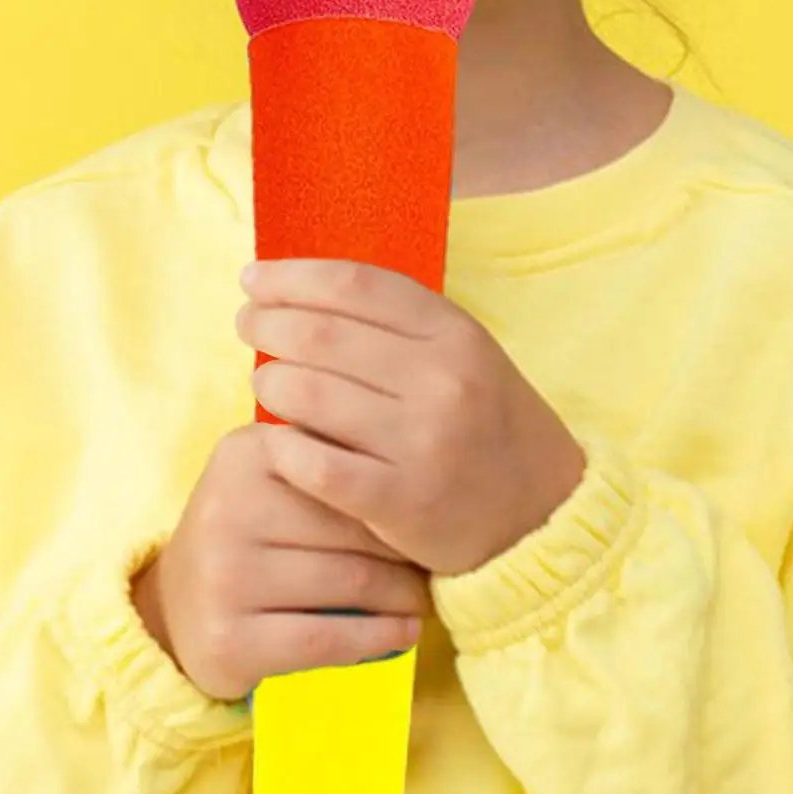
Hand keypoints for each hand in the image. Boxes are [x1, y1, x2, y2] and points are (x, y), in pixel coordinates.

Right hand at [133, 424, 431, 704]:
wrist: (175, 609)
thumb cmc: (251, 537)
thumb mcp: (275, 479)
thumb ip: (331, 462)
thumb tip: (427, 474)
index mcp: (246, 455)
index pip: (348, 472)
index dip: (397, 500)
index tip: (428, 515)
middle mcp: (228, 509)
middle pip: (355, 531)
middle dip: (407, 552)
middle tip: (434, 564)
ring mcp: (224, 577)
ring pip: (351, 585)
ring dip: (404, 597)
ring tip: (422, 599)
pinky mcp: (229, 638)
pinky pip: (329, 638)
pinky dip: (379, 637)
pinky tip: (404, 633)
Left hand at [237, 259, 586, 577]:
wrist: (544, 516)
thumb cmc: (486, 428)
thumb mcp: (466, 358)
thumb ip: (400, 327)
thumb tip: (303, 293)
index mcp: (456, 335)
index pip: (355, 286)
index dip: (292, 277)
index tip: (254, 279)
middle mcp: (441, 382)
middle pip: (321, 335)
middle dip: (268, 324)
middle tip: (248, 327)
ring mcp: (421, 443)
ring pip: (308, 395)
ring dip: (270, 382)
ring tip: (266, 383)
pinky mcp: (400, 501)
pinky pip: (313, 465)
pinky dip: (282, 447)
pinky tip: (276, 442)